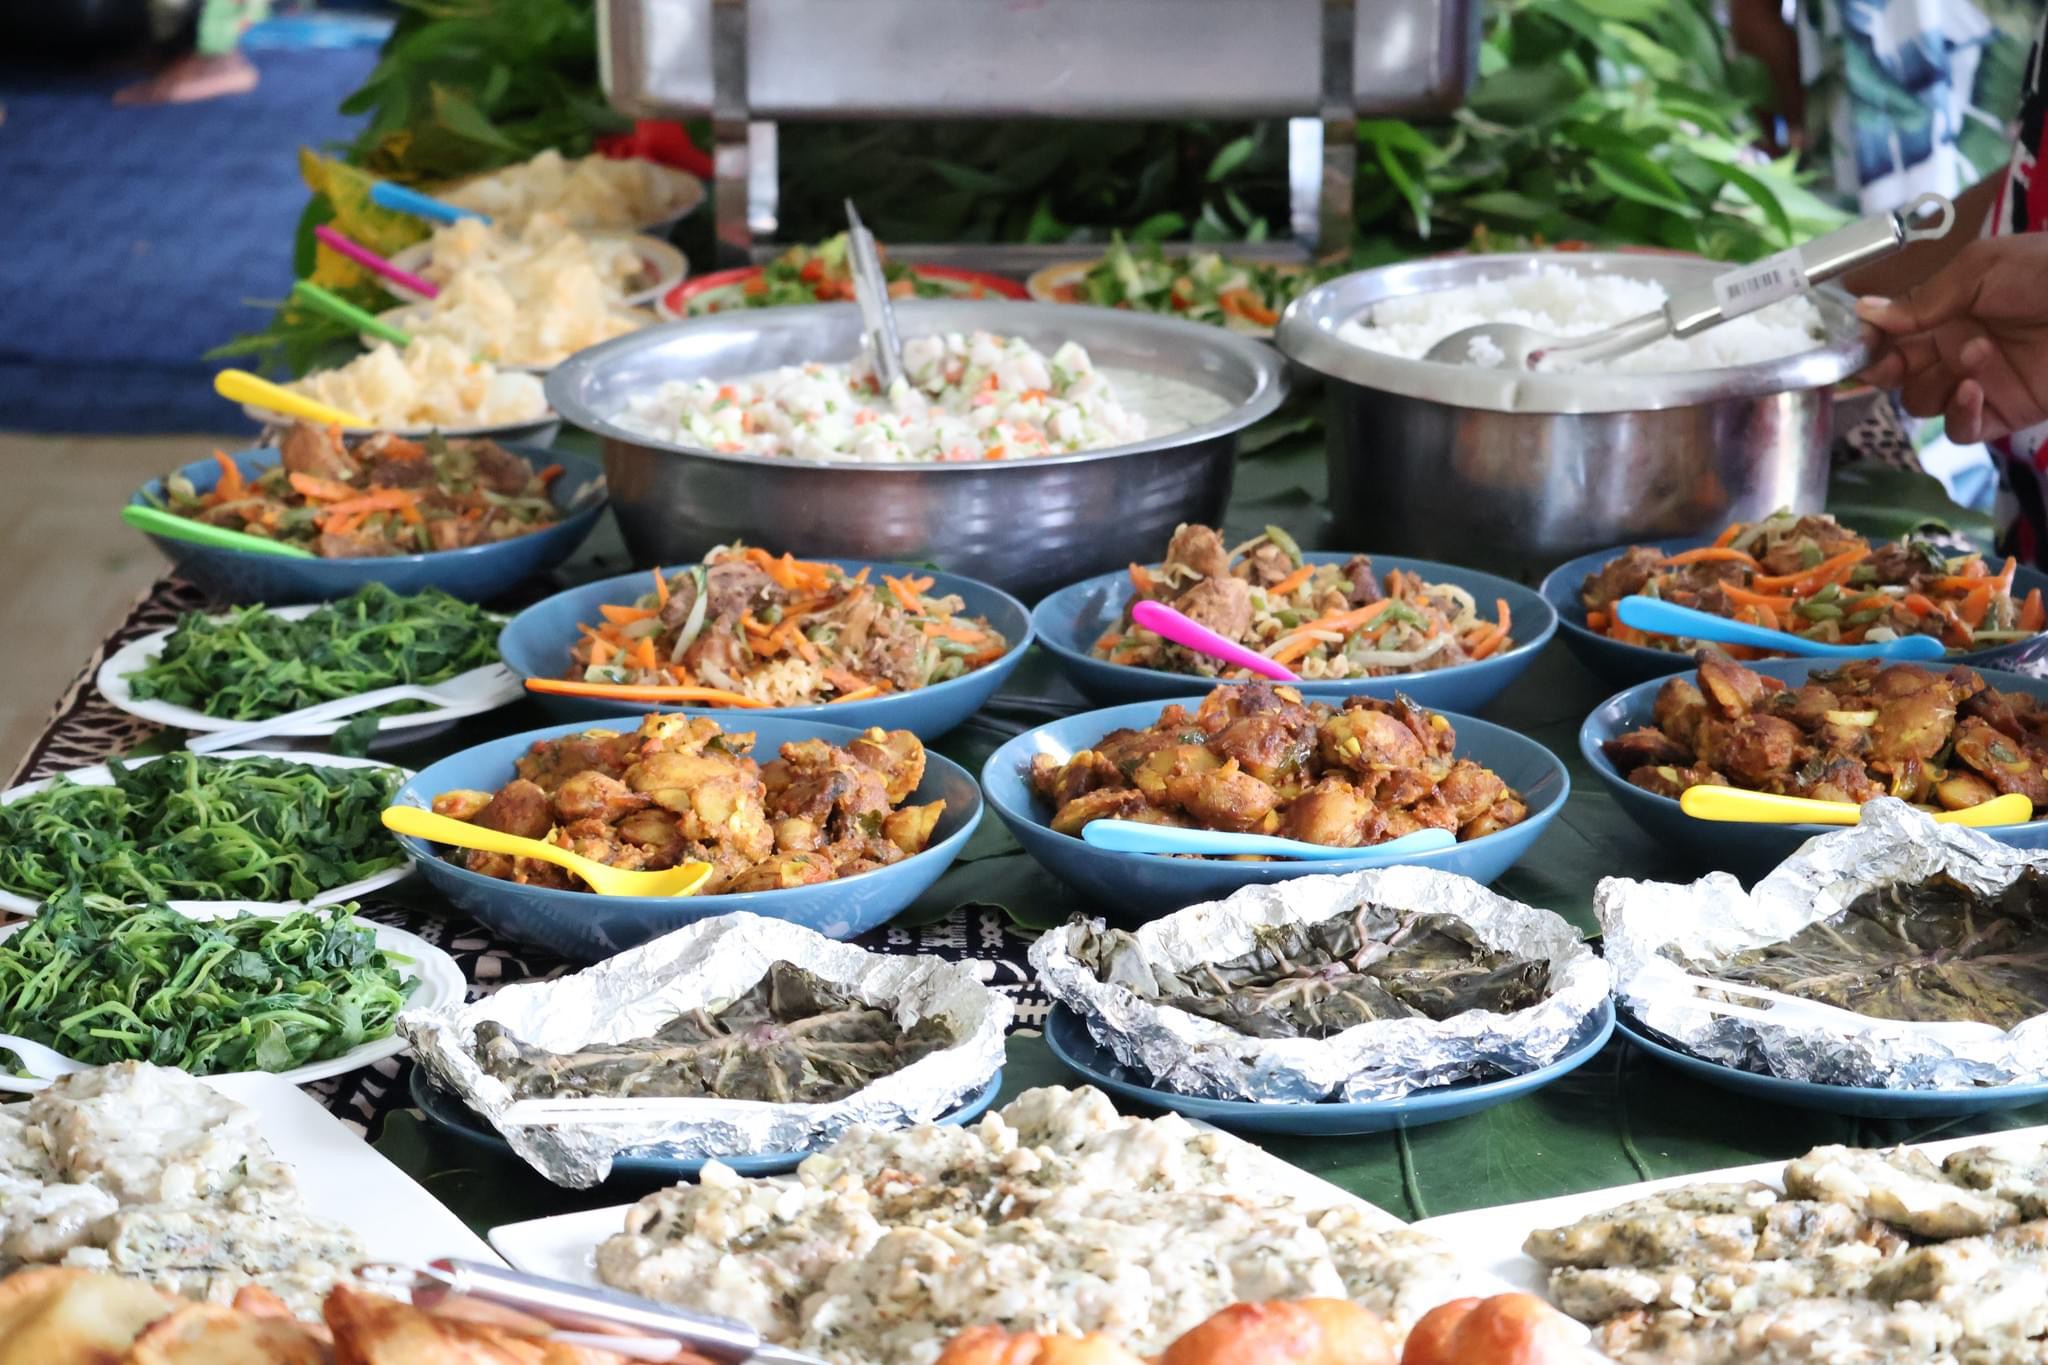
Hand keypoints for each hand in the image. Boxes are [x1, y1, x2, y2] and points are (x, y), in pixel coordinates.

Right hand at [1856, 233, 2047, 443]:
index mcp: (1946, 309)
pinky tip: (1974, 389)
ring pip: (1922, 403)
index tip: (1858, 344)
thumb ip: (1922, 298)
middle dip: (1889, 370)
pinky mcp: (2004, 413)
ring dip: (1935, 384)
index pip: (1891, 333)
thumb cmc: (2047, 272)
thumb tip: (1863, 313)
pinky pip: (1960, 430)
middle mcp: (1954, 346)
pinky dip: (1959, 414)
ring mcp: (1978, 381)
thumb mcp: (1981, 268)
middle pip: (1898, 374)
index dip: (1869, 342)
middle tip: (1893, 363)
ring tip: (1975, 354)